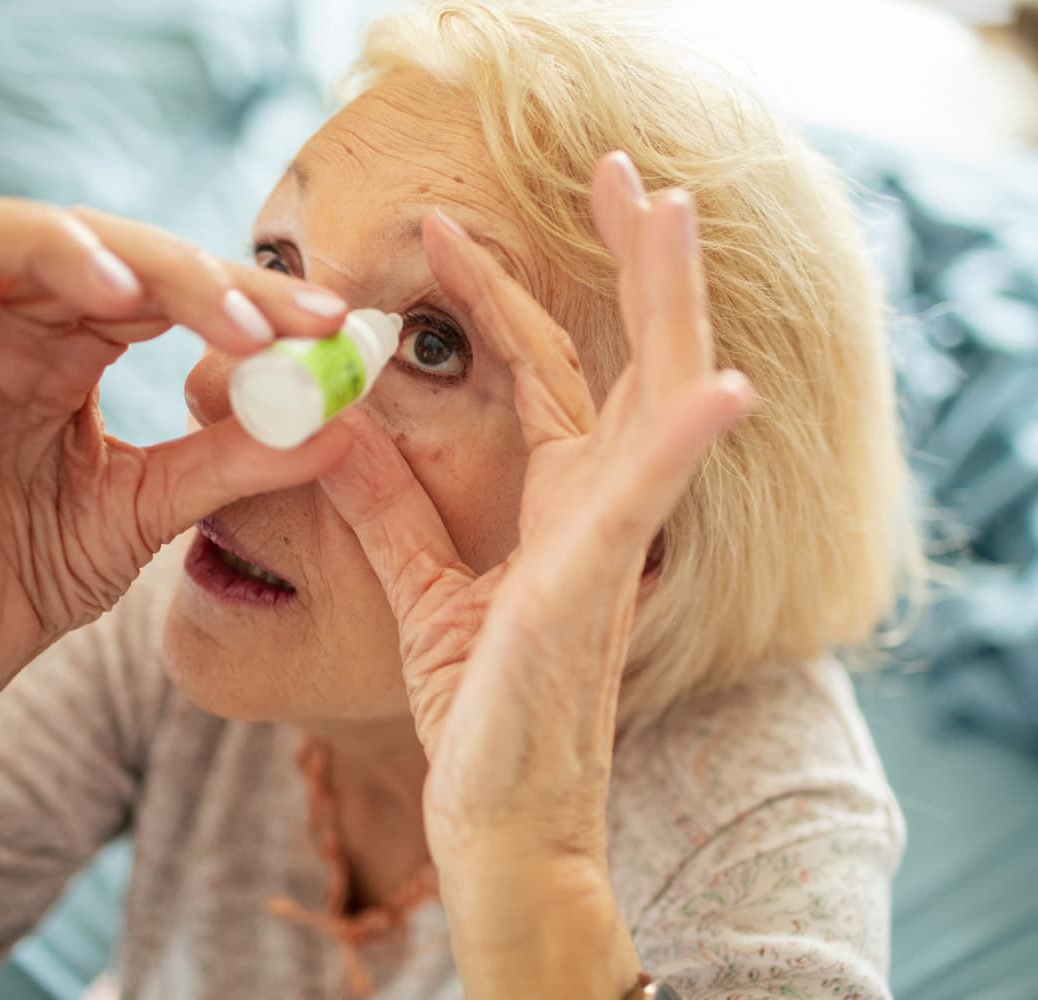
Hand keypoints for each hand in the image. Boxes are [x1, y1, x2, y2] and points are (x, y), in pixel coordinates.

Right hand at [0, 198, 350, 705]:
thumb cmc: (58, 557)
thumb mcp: (164, 503)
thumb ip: (241, 459)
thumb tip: (344, 426)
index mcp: (75, 341)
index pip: (161, 281)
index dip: (243, 292)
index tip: (328, 322)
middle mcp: (10, 328)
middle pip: (81, 244)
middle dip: (174, 269)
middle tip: (252, 321)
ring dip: (52, 249)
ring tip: (129, 291)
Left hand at [320, 153, 751, 994]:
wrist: (499, 822)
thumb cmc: (478, 712)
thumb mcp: (419, 587)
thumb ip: (384, 504)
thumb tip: (332, 426)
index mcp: (562, 506)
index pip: (542, 372)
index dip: (501, 294)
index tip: (444, 226)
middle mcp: (601, 511)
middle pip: (628, 359)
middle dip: (632, 263)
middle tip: (623, 171)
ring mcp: (610, 546)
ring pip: (657, 402)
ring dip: (670, 307)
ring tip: (670, 212)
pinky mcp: (595, 591)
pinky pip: (646, 505)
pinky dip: (682, 443)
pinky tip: (717, 384)